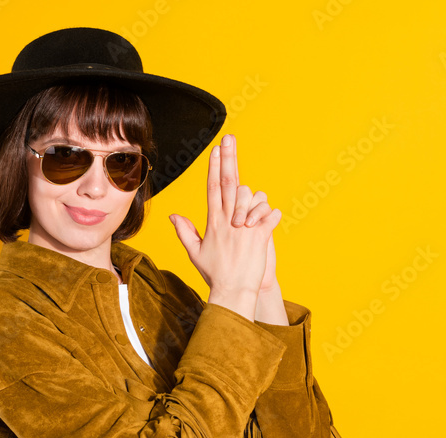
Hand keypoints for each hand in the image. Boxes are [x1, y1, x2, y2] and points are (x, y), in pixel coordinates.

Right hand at [169, 134, 281, 318]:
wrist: (232, 292)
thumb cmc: (215, 273)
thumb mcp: (196, 252)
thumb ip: (185, 231)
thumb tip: (173, 215)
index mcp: (213, 222)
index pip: (213, 188)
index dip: (214, 168)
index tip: (216, 150)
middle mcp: (228, 221)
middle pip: (229, 183)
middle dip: (229, 159)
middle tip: (229, 138)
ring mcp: (243, 228)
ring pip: (251, 198)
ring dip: (254, 201)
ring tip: (253, 218)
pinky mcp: (259, 237)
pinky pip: (269, 217)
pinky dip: (272, 215)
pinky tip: (271, 219)